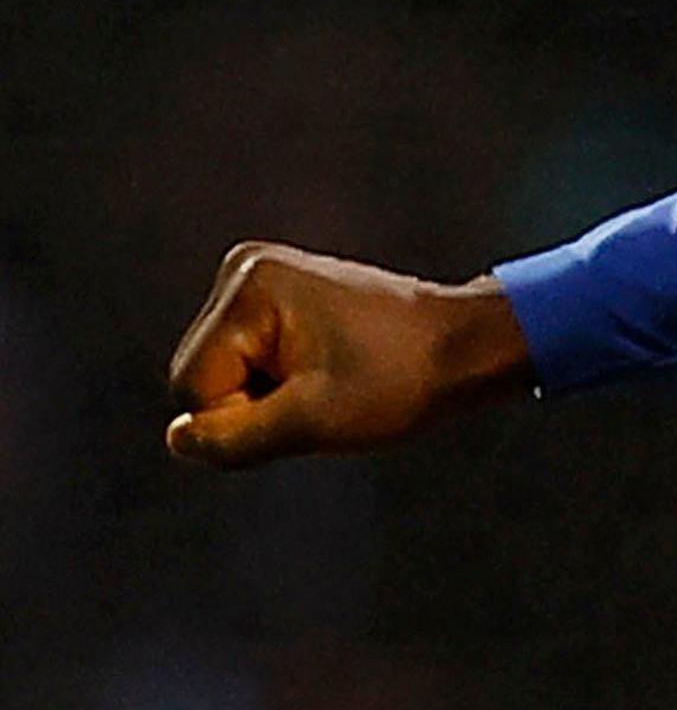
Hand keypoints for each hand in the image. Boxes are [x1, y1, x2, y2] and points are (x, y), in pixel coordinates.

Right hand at [162, 242, 534, 468]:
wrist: (466, 347)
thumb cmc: (402, 379)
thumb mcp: (312, 421)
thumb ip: (232, 438)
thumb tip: (177, 440)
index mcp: (249, 286)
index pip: (193, 387)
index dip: (244, 416)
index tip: (312, 400)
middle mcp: (244, 269)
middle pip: (203, 378)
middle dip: (255, 404)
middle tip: (326, 392)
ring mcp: (260, 280)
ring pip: (224, 376)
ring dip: (269, 396)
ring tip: (333, 380)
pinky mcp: (276, 298)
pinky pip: (249, 363)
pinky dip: (282, 383)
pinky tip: (329, 371)